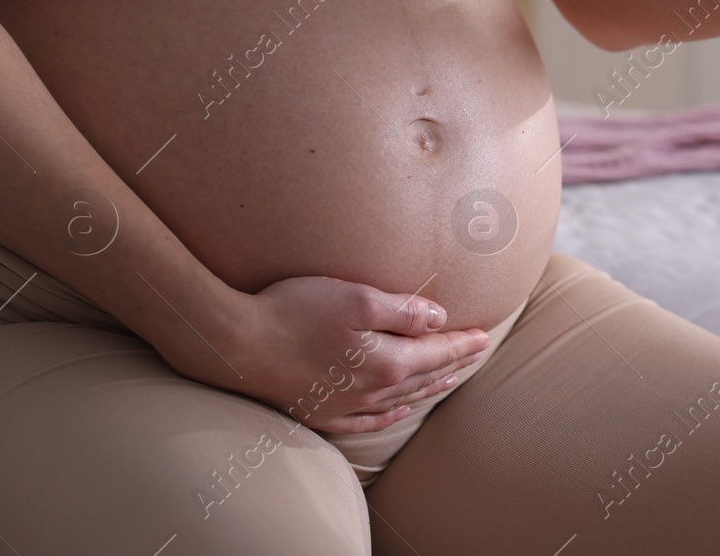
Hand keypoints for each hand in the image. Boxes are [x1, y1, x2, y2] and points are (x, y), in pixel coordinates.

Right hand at [174, 275, 491, 434]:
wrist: (235, 345)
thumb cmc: (295, 311)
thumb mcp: (357, 298)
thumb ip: (404, 311)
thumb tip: (440, 319)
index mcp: (387, 362)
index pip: (437, 352)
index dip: (462, 342)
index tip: (484, 335)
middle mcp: (371, 392)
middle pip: (424, 377)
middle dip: (454, 364)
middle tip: (477, 353)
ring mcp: (345, 406)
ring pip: (401, 401)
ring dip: (429, 388)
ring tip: (449, 379)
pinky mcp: (320, 412)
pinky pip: (367, 422)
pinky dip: (389, 417)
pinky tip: (397, 413)